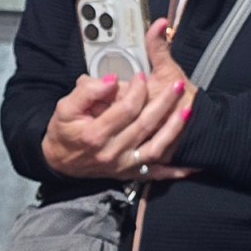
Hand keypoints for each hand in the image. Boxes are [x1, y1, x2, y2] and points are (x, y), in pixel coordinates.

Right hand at [42, 29, 194, 182]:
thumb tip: (111, 81)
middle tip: (176, 85)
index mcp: (95, 135)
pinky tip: (191, 165)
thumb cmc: (63, 132)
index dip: (137, 90)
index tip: (141, 76)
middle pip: (144, 125)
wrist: (59, 162)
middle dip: (164, 103)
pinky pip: (156, 174)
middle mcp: (112, 152)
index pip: (125, 109)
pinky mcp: (129, 173)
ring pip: (155, 148)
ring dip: (174, 130)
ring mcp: (123, 165)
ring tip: (187, 110)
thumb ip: (87, 92)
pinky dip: (174, 171)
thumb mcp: (64, 108)